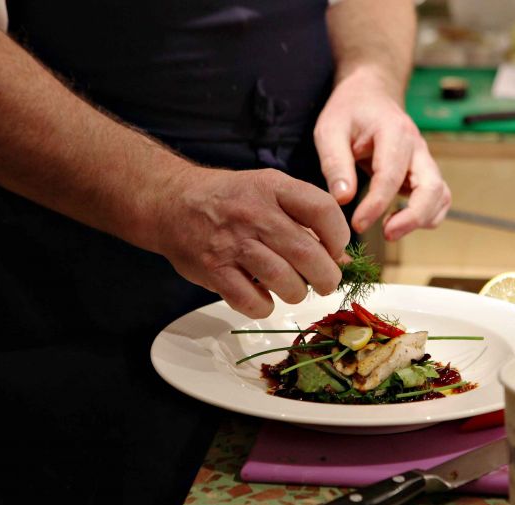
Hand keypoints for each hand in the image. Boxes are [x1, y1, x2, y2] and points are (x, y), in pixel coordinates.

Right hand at [150, 166, 350, 317]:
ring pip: (284, 281)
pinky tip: (263, 297)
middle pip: (308, 254)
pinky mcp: (213, 269)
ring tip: (293, 288)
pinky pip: (252, 302)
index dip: (339, 237)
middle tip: (325, 282)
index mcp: (273, 187)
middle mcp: (254, 213)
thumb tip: (343, 261)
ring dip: (297, 293)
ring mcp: (232, 242)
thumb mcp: (270, 193)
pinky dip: (265, 307)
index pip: (323, 210)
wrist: (171, 202)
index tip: (336, 251)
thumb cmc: (232, 200)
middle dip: (326, 277)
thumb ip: (307, 221)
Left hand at [313, 68, 450, 240]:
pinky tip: (397, 222)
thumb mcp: (329, 130)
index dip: (376, 204)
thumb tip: (343, 200)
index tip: (357, 224)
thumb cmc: (349, 111)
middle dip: (413, 217)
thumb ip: (335, 164)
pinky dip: (425, 216)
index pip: (391, 175)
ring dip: (422, 219)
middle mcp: (417, 147)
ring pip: (440, 196)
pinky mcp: (424, 173)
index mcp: (394, 132)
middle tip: (386, 234)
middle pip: (432, 188)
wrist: (370, 95)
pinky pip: (437, 199)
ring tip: (390, 231)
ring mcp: (425, 161)